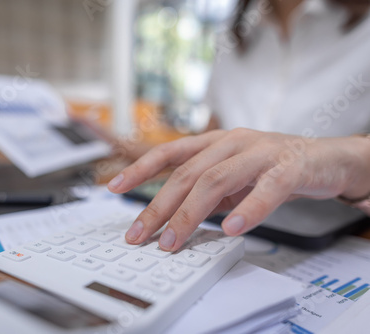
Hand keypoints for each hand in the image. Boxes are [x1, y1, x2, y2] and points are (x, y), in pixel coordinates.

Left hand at [107, 128, 369, 250]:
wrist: (324, 157)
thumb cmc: (271, 167)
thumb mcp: (231, 176)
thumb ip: (205, 192)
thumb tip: (174, 218)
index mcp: (214, 143)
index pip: (169, 152)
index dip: (139, 168)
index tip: (113, 187)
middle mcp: (231, 142)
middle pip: (187, 174)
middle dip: (158, 207)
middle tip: (140, 235)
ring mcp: (259, 152)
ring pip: (217, 180)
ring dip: (190, 214)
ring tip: (173, 241)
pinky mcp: (288, 167)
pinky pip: (266, 188)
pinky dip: (247, 209)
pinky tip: (230, 229)